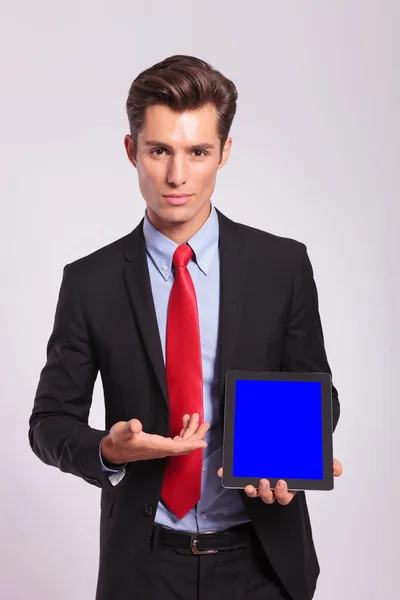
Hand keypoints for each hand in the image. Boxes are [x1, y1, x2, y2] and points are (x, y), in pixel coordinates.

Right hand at [101, 413, 208, 463]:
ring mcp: (161, 448)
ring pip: (182, 443)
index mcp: (154, 446)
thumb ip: (129, 428)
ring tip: (196, 418)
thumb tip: (136, 425)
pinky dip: (184, 432)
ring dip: (191, 432)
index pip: (177, 448)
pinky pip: (177, 441)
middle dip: (196, 435)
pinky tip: (184, 423)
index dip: (191, 444)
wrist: (114, 450)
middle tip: (204, 423)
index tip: (203, 442)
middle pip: (184, 446)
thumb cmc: (119, 440)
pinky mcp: (160, 445)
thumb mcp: (121, 431)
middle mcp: (161, 449)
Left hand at [217, 458, 342, 505]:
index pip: (287, 495)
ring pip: (255, 491)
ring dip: (252, 489)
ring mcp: (259, 480)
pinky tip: (223, 472)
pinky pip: (236, 478)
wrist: (286, 438)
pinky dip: (229, 476)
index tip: (283, 483)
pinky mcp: (246, 474)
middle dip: (267, 492)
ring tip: (252, 483)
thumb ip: (326, 462)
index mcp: (289, 484)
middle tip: (266, 481)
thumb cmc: (299, 455)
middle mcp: (273, 485)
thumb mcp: (313, 458)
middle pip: (269, 496)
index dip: (284, 492)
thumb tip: (337, 468)